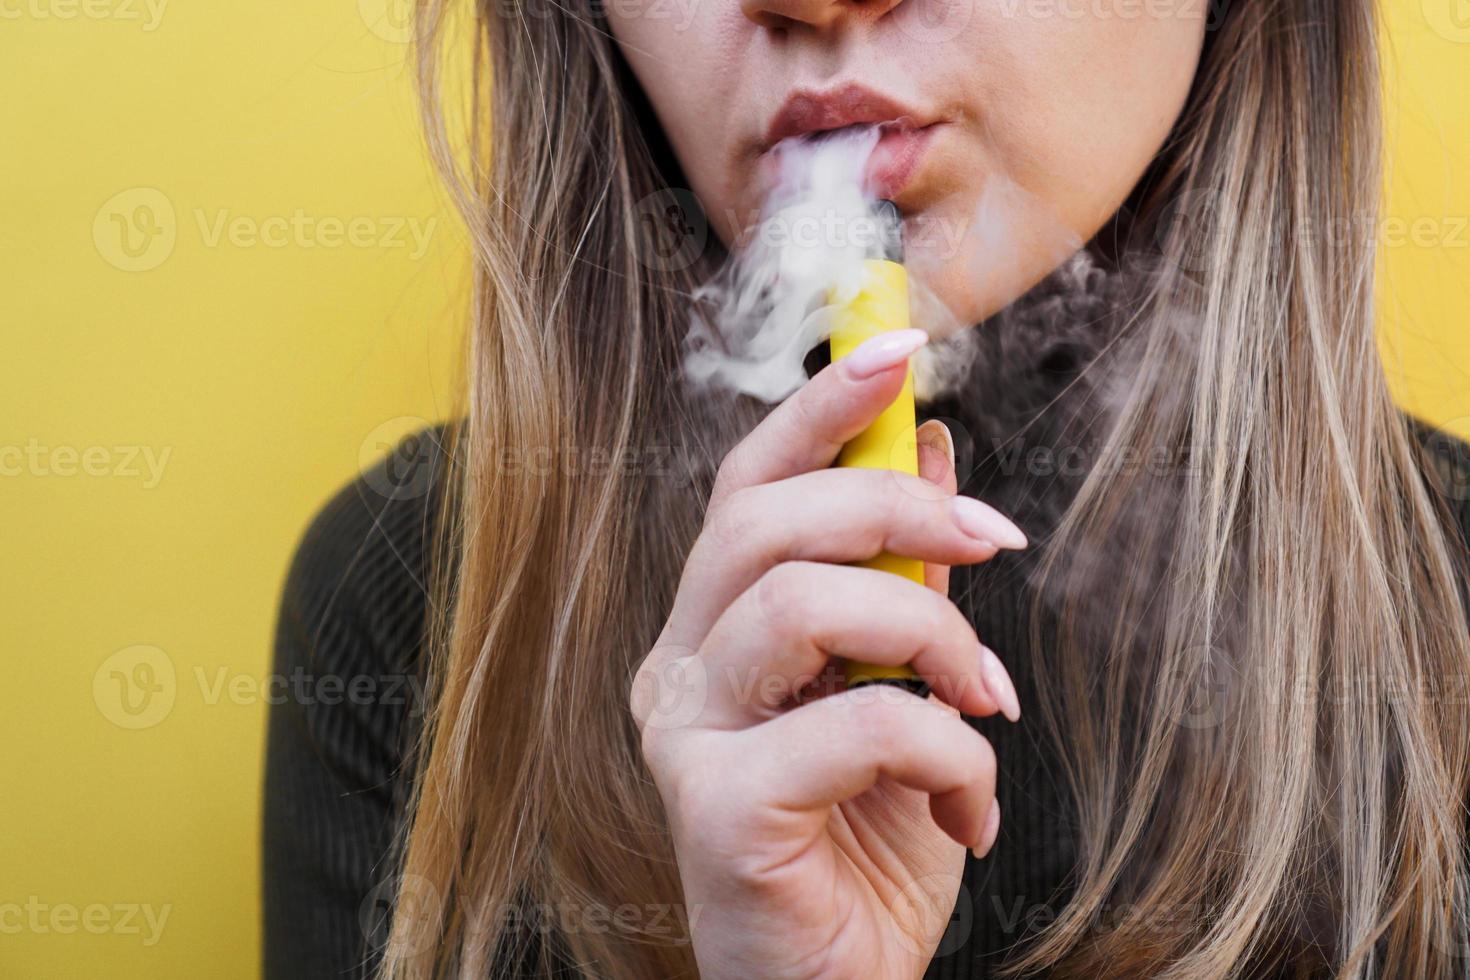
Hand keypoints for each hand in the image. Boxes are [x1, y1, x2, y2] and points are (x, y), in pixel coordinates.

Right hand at [631, 329, 1027, 979]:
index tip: (902, 346)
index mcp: (715, 629)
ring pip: (801, 603)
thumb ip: (901, 575)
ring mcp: (686, 738)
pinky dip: (946, 753)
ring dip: (932, 635)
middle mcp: (679, 669)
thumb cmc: (867, 844)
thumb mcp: (904, 690)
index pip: (748, 483)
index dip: (821, 405)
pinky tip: (966, 812)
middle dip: (897, 511)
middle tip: (998, 546)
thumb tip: (932, 449)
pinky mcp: (717, 809)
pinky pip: (858, 723)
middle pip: (764, 520)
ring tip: (987, 702)